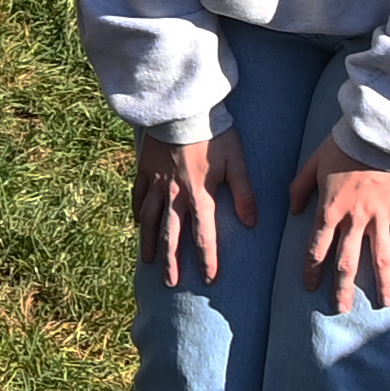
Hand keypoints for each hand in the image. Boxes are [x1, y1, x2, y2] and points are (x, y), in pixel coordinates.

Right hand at [138, 132, 252, 287]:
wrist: (181, 108)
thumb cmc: (213, 133)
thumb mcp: (236, 162)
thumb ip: (243, 193)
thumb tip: (251, 223)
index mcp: (199, 194)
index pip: (204, 235)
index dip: (207, 259)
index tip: (209, 279)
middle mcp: (174, 194)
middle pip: (171, 234)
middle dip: (171, 261)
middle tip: (171, 282)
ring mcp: (155, 183)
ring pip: (149, 220)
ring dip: (150, 243)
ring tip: (148, 262)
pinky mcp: (144, 169)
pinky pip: (138, 197)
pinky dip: (138, 213)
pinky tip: (138, 224)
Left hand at [292, 151, 389, 314]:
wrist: (377, 133)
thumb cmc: (342, 146)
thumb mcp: (312, 164)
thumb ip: (299, 188)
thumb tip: (291, 211)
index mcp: (330, 209)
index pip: (317, 247)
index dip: (312, 269)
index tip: (309, 287)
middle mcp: (354, 219)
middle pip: (347, 260)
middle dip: (342, 287)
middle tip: (341, 309)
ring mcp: (380, 217)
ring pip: (380, 257)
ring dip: (381, 283)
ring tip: (386, 304)